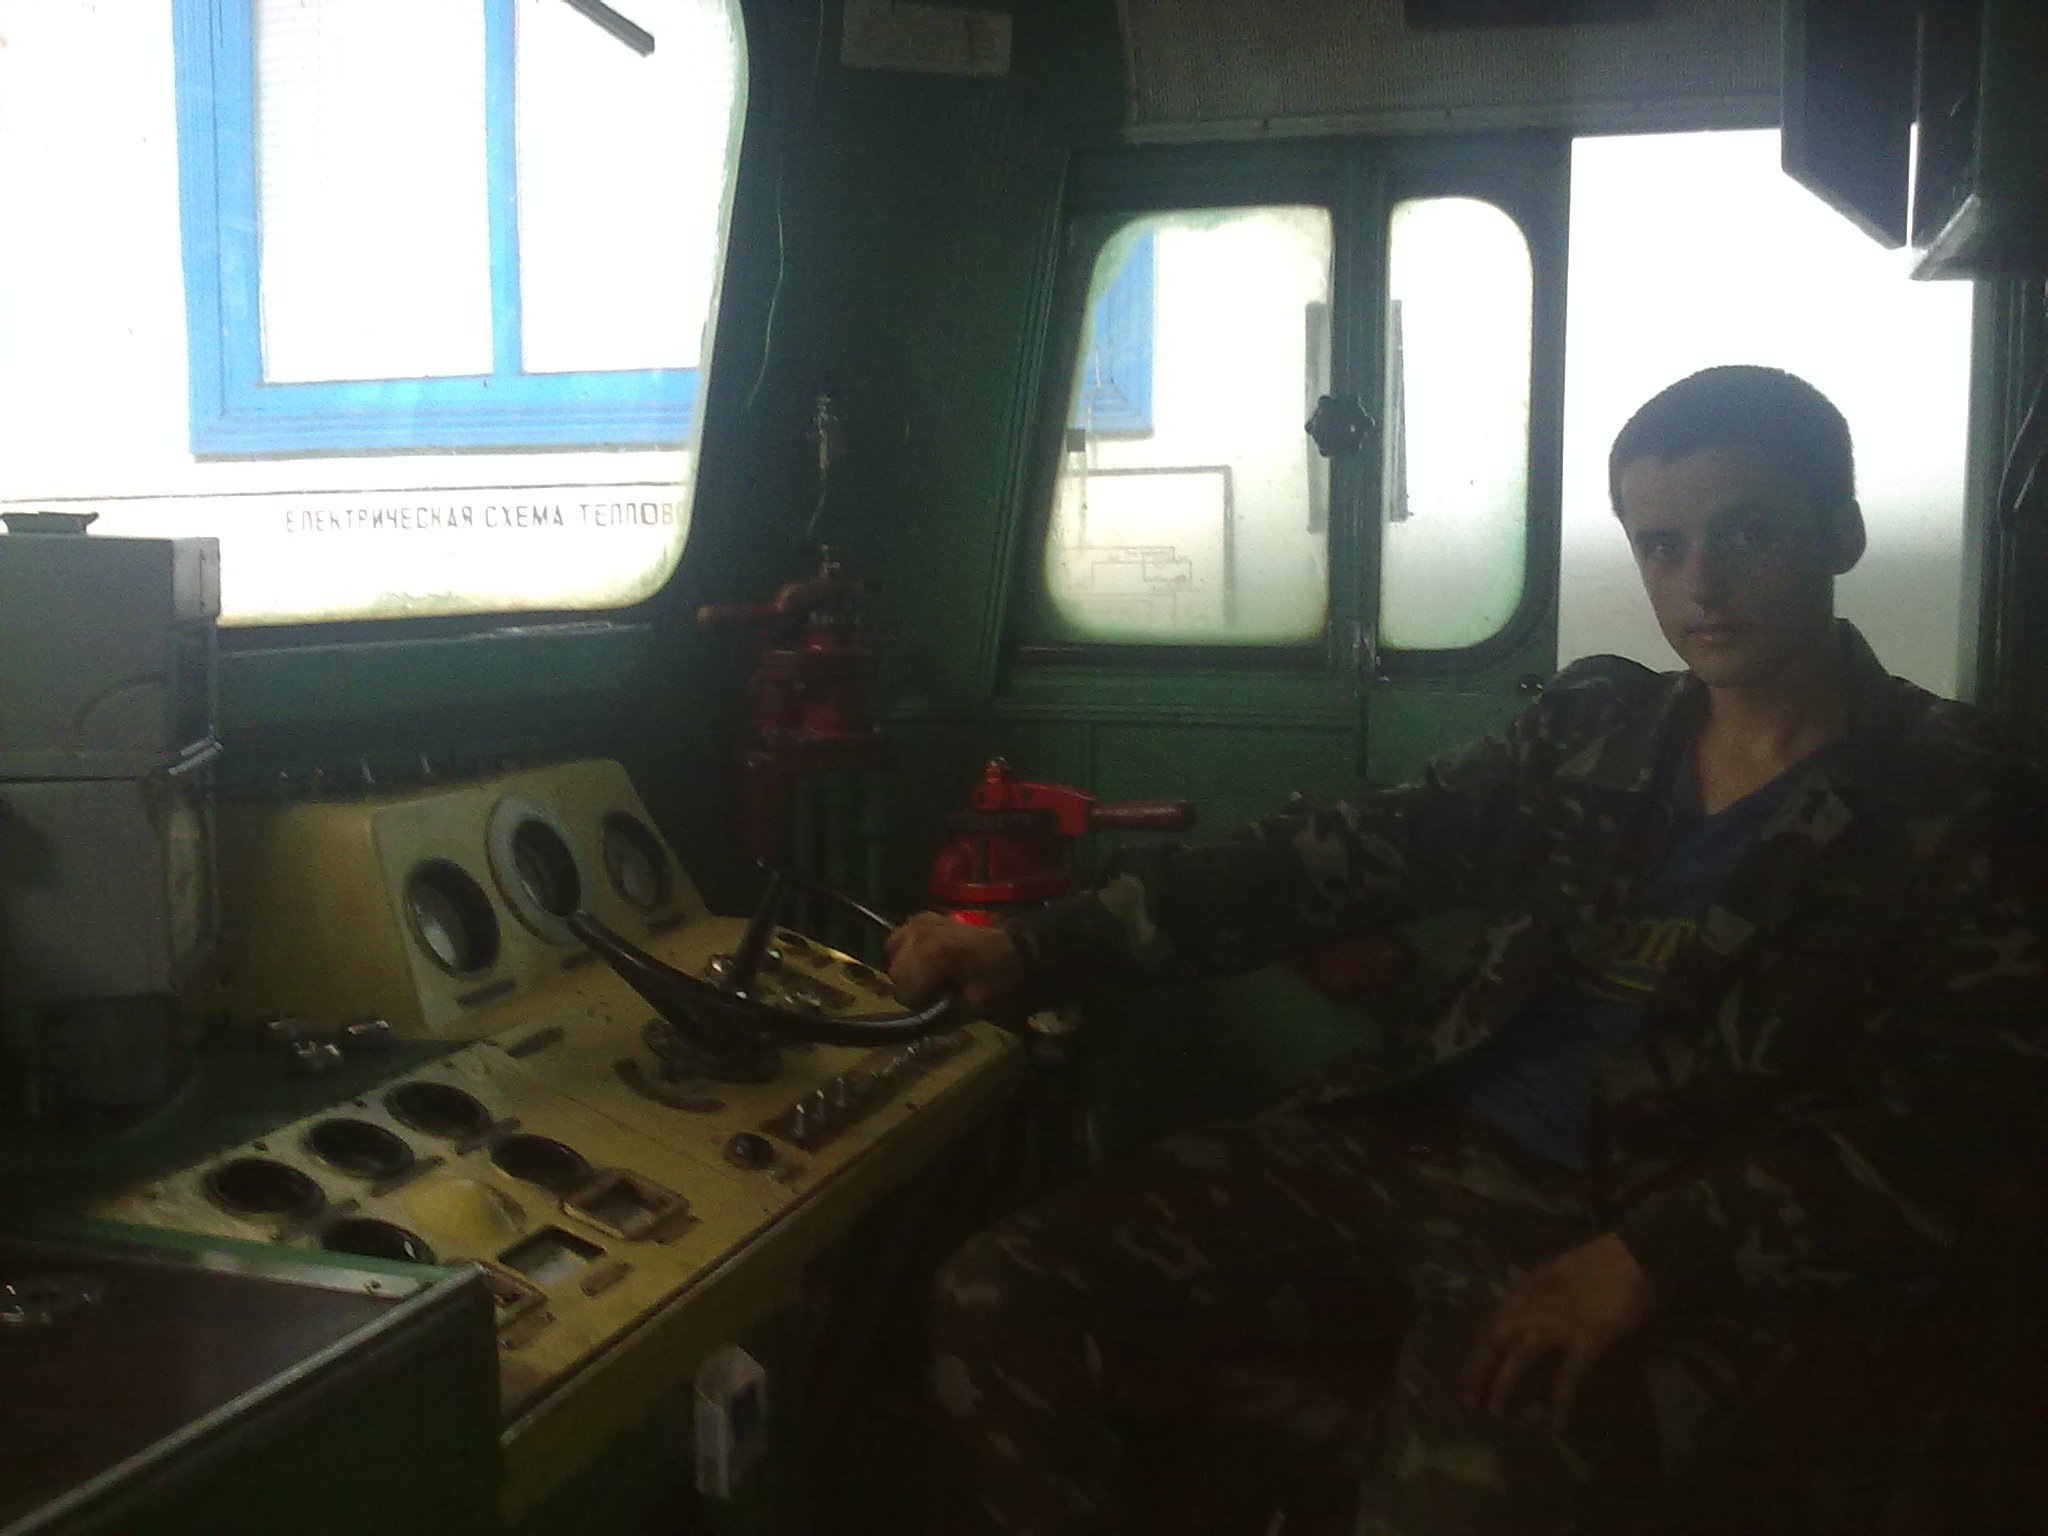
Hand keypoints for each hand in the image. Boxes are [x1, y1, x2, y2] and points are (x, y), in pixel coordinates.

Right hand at [884, 912, 1025, 1020]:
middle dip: (911, 985)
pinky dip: (907, 949)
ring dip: (906, 966)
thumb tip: (915, 1020)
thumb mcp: (969, 1008)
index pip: (903, 991)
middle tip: (934, 989)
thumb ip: (937, 1017)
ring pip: (892, 953)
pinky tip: (925, 956)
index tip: (936, 1003)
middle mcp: (919, 934)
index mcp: (931, 955)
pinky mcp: (921, 916)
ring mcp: (918, 921)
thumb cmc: (993, 981)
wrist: (1010, 951)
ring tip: (928, 973)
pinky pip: (899, 938)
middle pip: (895, 972)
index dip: (918, 1003)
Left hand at [1461, 1232, 1653, 1423]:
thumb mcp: (1549, 1277)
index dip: (1475, 1352)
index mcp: (1523, 1292)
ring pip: (1519, 1360)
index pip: (1489, 1326)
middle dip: (1478, 1372)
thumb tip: (1517, 1323)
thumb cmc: (1594, 1264)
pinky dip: (1560, 1401)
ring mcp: (1557, 1326)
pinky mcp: (1586, 1342)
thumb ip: (1532, 1299)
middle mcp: (1532, 1309)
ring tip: (1496, 1412)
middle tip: (1468, 1402)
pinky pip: (1567, 1378)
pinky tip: (1556, 1421)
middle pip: (1494, 1343)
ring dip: (1505, 1387)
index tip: (1467, 1373)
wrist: (1629, 1259)